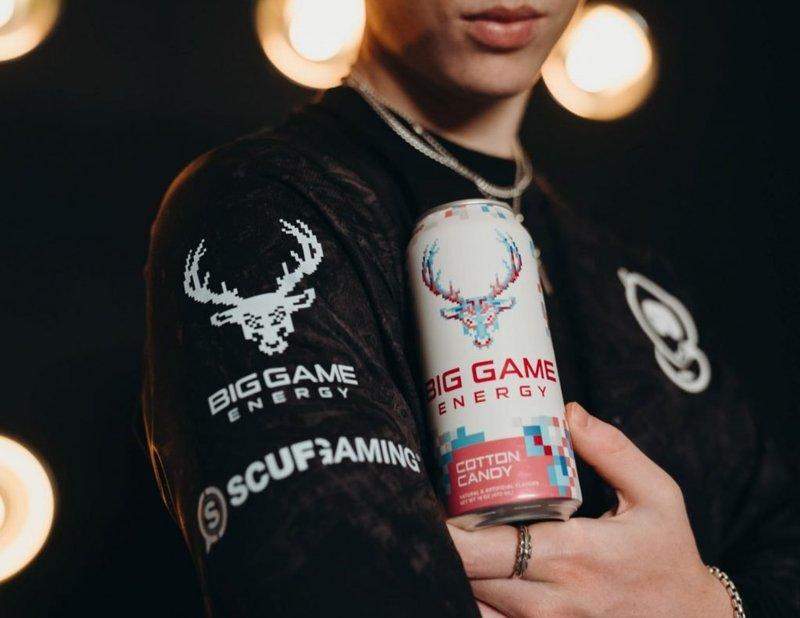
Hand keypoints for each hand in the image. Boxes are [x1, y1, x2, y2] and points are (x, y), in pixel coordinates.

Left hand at [448, 402, 731, 617]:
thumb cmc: (668, 556)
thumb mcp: (657, 495)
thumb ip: (612, 449)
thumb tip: (568, 411)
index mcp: (573, 555)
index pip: (487, 547)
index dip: (450, 530)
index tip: (432, 503)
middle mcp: (551, 600)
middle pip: (469, 576)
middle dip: (443, 546)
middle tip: (431, 513)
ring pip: (471, 604)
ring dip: (454, 573)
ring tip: (448, 540)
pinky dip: (470, 600)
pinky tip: (468, 575)